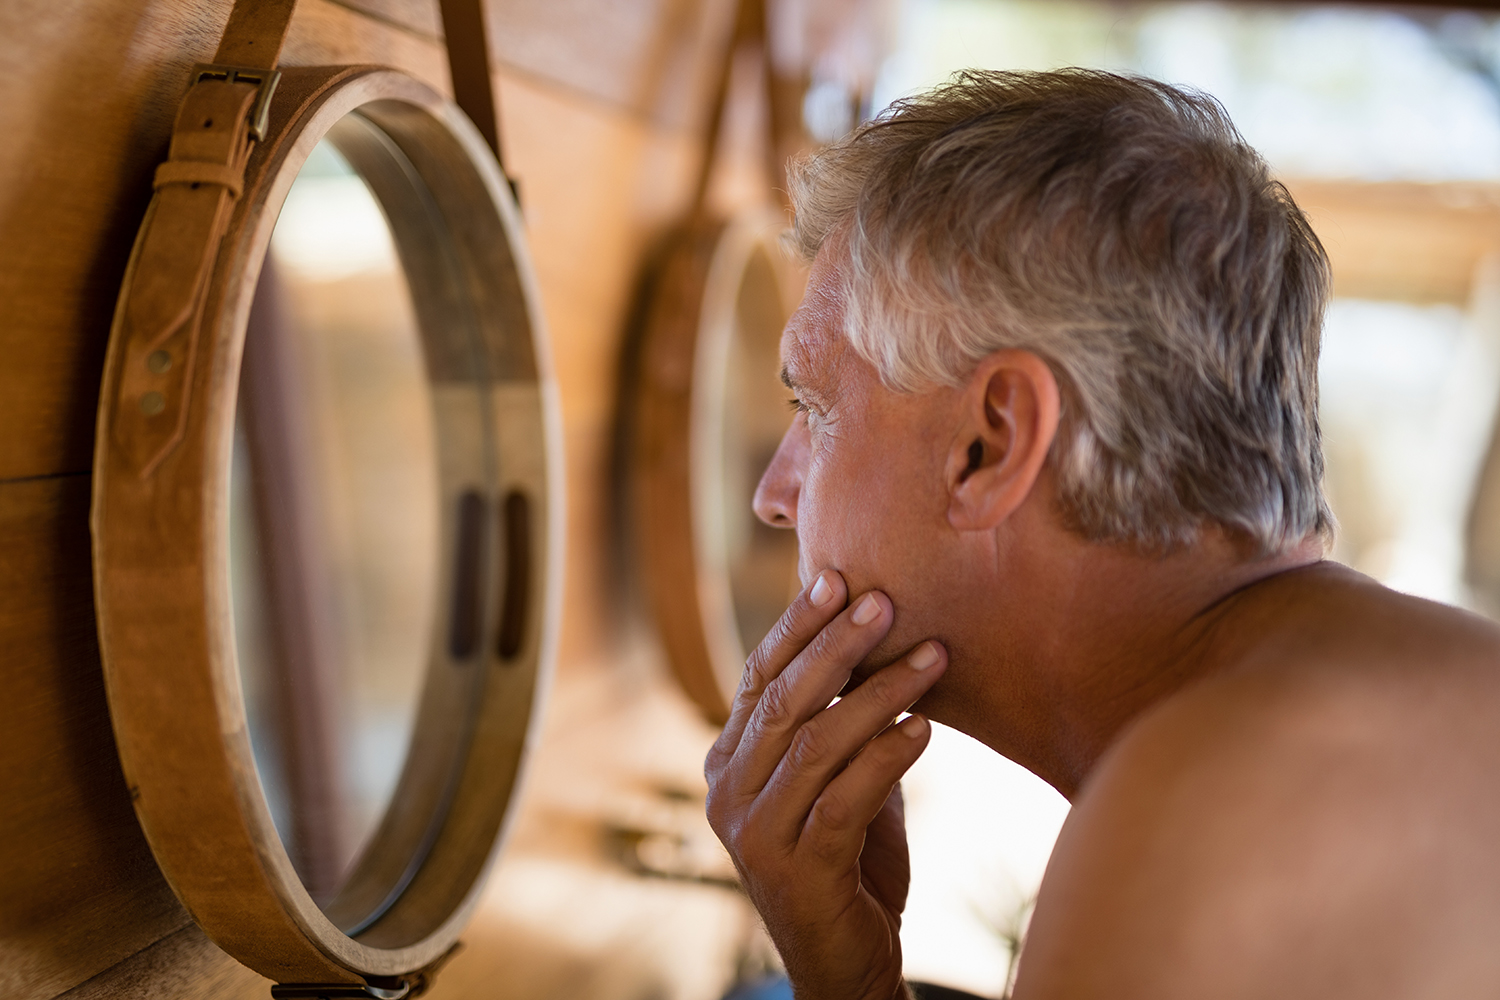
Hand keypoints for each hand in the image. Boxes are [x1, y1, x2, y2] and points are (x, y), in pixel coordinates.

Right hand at [705, 570, 947, 999]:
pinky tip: (925, 727)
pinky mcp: (796, 869)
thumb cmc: (848, 859)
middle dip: (836, 644)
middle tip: (883, 600)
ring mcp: (755, 833)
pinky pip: (844, 797)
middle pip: (783, 699)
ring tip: (931, 655)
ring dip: (878, 692)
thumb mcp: (838, 776)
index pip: (758, 677)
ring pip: (814, 742)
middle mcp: (727, 792)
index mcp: (728, 762)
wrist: (849, 961)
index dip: (796, 626)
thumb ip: (840, 721)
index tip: (835, 576)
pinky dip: (886, 756)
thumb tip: (875, 636)